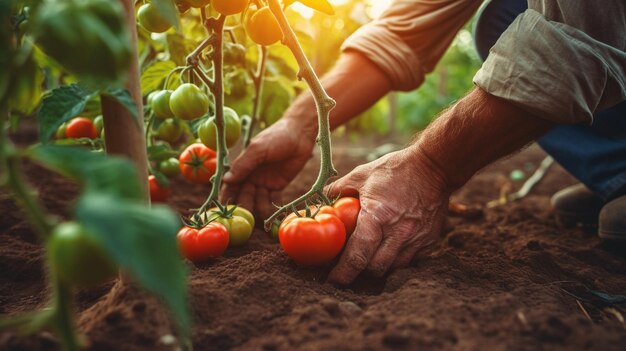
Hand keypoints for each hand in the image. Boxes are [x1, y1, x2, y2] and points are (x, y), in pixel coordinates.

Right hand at [220, 117, 315, 219]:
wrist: (300, 135)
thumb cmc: (276, 137)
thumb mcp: (258, 149)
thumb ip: (244, 164)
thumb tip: (226, 179)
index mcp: (242, 167)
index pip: (230, 185)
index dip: (226, 197)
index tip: (225, 208)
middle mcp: (250, 177)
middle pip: (242, 197)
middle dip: (244, 205)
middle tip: (248, 210)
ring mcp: (264, 183)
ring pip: (256, 202)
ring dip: (258, 206)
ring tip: (265, 201)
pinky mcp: (277, 187)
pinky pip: (271, 201)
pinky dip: (271, 206)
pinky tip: (274, 204)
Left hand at [324, 147, 450, 283]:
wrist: (434, 167)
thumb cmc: (395, 169)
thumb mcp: (362, 175)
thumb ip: (338, 189)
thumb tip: (319, 201)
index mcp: (377, 217)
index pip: (357, 255)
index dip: (343, 273)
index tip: (333, 280)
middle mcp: (398, 232)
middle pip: (374, 268)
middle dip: (359, 271)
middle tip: (349, 267)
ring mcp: (416, 239)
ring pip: (393, 268)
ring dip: (378, 266)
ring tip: (369, 257)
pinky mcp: (429, 241)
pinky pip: (410, 261)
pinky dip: (397, 259)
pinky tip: (389, 248)